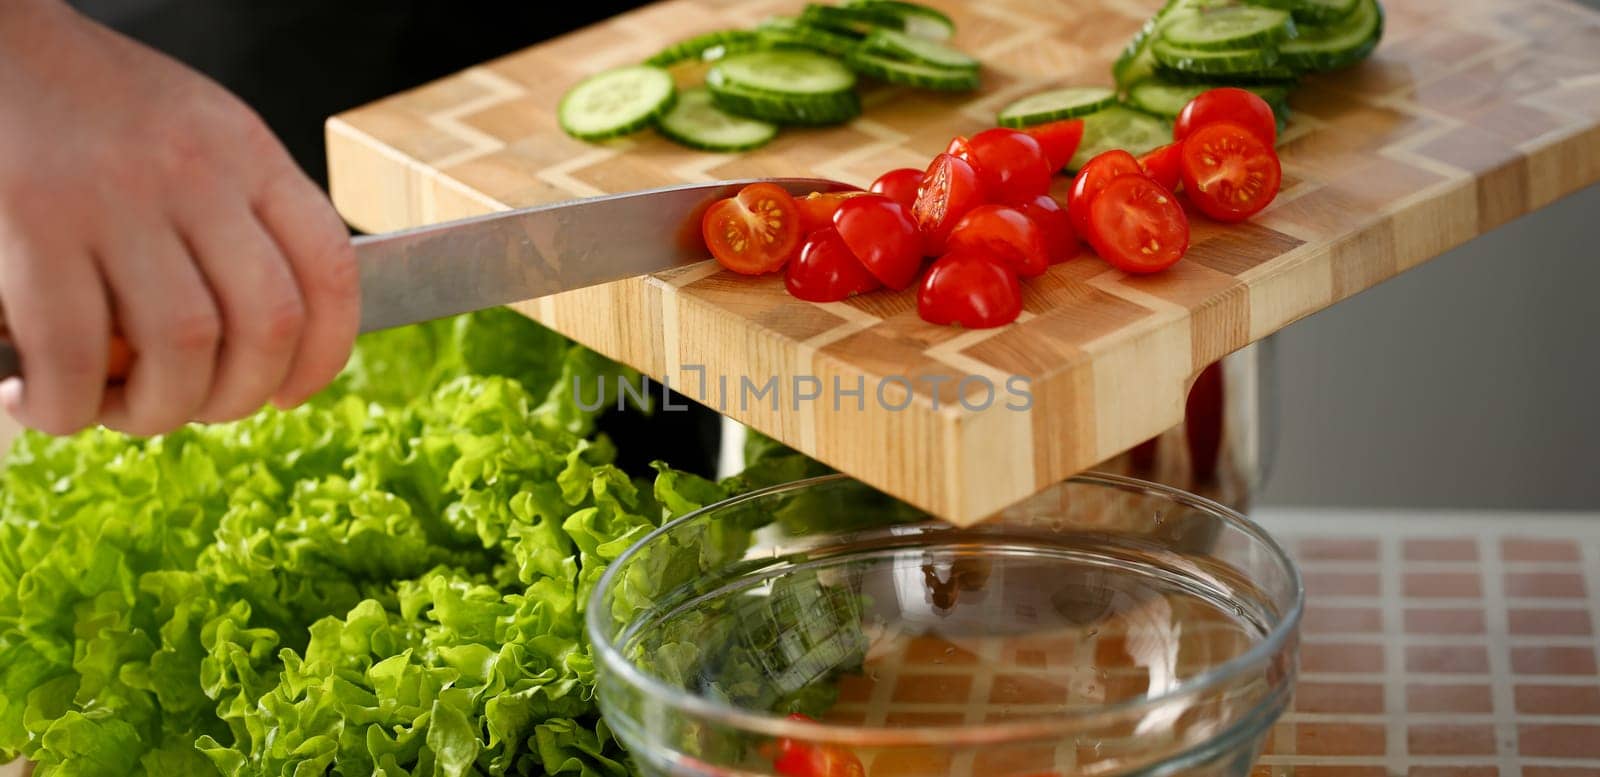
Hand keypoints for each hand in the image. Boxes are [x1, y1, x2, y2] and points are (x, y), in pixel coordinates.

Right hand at [0, 0, 358, 436]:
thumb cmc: (95, 105)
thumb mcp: (199, 134)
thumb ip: (241, 215)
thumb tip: (274, 336)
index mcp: (248, 152)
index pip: (330, 269)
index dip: (325, 354)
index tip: (291, 394)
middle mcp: (196, 172)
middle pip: (266, 323)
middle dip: (237, 397)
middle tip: (190, 407)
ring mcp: (116, 196)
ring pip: (183, 347)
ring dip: (155, 410)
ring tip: (117, 410)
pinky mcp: (35, 222)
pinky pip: (73, 349)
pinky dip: (66, 403)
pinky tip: (44, 402)